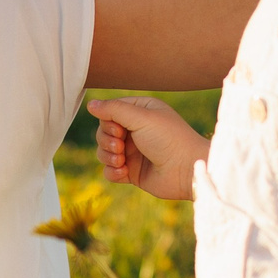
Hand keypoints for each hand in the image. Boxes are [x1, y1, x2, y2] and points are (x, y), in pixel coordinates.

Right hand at [88, 97, 210, 200]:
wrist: (186, 170)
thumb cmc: (169, 139)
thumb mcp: (141, 118)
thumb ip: (114, 109)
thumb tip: (90, 104)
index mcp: (140, 112)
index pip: (109, 112)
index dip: (107, 122)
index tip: (119, 130)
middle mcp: (135, 130)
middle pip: (103, 132)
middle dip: (106, 141)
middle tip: (120, 146)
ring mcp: (133, 152)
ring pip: (103, 152)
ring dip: (108, 156)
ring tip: (122, 161)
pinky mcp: (132, 171)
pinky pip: (110, 171)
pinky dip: (113, 172)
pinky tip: (124, 173)